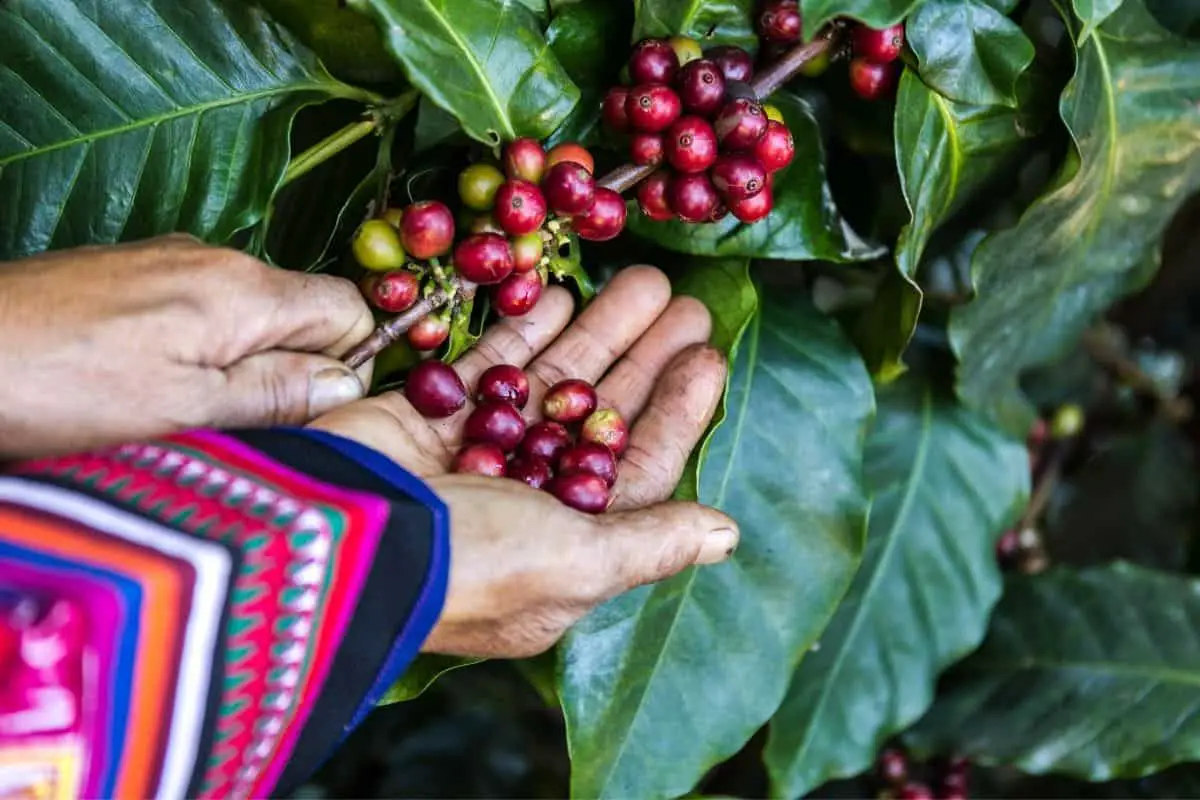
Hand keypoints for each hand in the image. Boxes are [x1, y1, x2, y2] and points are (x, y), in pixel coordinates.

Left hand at [0, 235, 374, 458]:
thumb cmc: (55, 386)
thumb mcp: (185, 411)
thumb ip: (277, 393)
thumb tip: (349, 384)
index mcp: (243, 289)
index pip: (350, 308)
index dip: (350, 364)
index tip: (314, 414)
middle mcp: (214, 260)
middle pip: (300, 313)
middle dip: (292, 373)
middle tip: (243, 429)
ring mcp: (167, 262)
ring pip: (248, 317)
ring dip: (239, 369)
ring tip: (184, 417)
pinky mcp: (128, 276)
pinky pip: (198, 313)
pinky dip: (195, 353)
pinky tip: (146, 389)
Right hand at [309, 266, 739, 658]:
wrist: (337, 539)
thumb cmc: (471, 564)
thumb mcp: (576, 563)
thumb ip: (651, 543)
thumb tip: (726, 536)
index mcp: (565, 550)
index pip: (637, 470)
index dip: (676, 414)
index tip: (707, 357)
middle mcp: (523, 502)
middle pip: (599, 417)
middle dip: (642, 360)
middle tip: (684, 304)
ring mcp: (473, 456)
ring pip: (550, 384)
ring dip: (596, 333)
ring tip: (641, 283)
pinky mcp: (427, 417)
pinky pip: (488, 366)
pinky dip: (525, 331)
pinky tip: (563, 293)